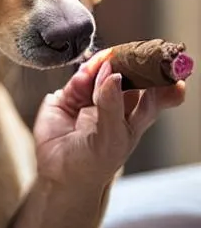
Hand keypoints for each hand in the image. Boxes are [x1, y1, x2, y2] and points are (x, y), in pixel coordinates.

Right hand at [33, 51, 185, 185]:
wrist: (56, 174)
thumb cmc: (91, 165)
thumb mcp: (110, 140)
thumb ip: (111, 106)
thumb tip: (112, 75)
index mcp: (134, 118)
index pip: (155, 94)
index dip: (164, 80)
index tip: (172, 66)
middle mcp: (115, 105)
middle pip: (130, 77)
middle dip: (133, 63)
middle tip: (137, 52)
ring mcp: (91, 98)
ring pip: (104, 73)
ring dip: (108, 63)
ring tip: (110, 58)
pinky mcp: (69, 96)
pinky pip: (79, 78)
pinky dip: (85, 71)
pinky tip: (91, 69)